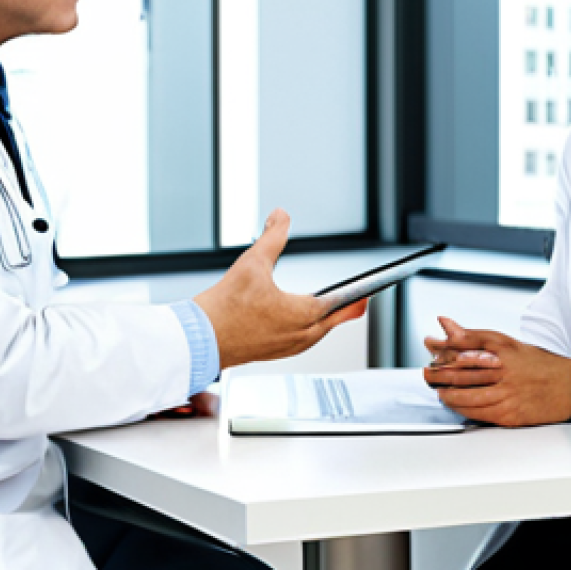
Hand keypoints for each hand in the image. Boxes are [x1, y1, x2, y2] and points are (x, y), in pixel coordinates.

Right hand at [194, 209, 366, 369]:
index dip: (357, 296)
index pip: (341, 304)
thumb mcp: (253, 262)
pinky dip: (312, 330)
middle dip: (347, 308)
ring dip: (329, 320)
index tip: (369, 292)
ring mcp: (289, 347)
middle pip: (334, 321)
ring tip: (335, 309)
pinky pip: (305, 341)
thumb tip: (281, 216)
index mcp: (302, 314)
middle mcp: (300, 335)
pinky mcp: (276, 352)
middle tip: (360, 299)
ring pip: (319, 333)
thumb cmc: (225, 308)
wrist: (201, 339)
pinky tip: (304, 323)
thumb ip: (272, 236)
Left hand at [422, 317, 570, 426]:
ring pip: (468, 398)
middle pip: (462, 374)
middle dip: (439, 374)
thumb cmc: (534, 362)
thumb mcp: (503, 342)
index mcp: (501, 353)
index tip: (429, 345)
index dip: (442, 349)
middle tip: (427, 373)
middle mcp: (503, 374)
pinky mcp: (511, 416)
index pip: (463, 350)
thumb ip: (471, 335)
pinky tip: (455, 406)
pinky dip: (464, 410)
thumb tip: (443, 322)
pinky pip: (480, 415)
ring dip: (448, 395)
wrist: (568, 386)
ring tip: (438, 391)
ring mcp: (507, 397)